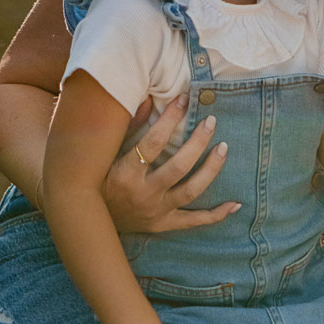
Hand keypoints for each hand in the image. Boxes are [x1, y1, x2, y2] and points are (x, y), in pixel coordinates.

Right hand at [101, 93, 239, 232]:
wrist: (88, 218)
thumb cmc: (98, 176)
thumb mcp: (108, 150)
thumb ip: (130, 125)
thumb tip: (150, 98)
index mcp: (126, 173)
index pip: (153, 142)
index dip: (170, 119)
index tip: (184, 99)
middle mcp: (143, 194)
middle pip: (179, 166)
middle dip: (198, 142)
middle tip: (211, 121)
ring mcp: (155, 211)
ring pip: (191, 191)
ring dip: (211, 169)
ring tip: (223, 148)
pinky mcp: (163, 224)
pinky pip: (194, 221)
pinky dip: (216, 215)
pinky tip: (235, 204)